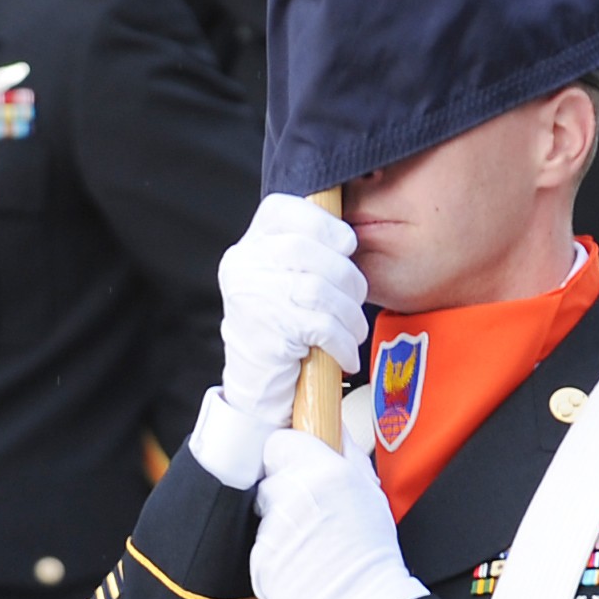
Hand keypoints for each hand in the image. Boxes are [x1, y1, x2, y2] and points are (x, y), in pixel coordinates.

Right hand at [190, 197, 367, 489]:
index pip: (282, 210)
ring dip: (349, 314)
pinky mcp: (267, 332)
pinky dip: (342, 342)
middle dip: (345, 275)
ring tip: (353, 330)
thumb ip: (309, 252)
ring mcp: (250, 298)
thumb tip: (352, 233)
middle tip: (356, 298)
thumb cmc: (282, 330)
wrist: (257, 388)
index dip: (323, 224)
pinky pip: (321, 325)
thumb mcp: (286, 280)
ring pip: (317, 289)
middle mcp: (241, 266)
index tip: (346, 245)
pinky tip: (344, 354)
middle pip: (306, 250)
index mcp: (248, 247)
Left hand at [250, 428, 422, 598]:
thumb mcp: (368, 491)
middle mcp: (296, 495)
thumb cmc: (370, 553)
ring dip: (279, 525)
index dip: (284, 456)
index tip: (295, 469)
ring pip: (264, 514)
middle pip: (268, 479)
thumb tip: (331, 421)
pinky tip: (299, 562)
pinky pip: (259, 546)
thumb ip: (346, 451)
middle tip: (309, 514)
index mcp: (325, 472)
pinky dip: (274, 554)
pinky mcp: (261, 558)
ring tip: (309, 544)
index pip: (277, 443)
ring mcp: (276, 529)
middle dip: (283, 492)